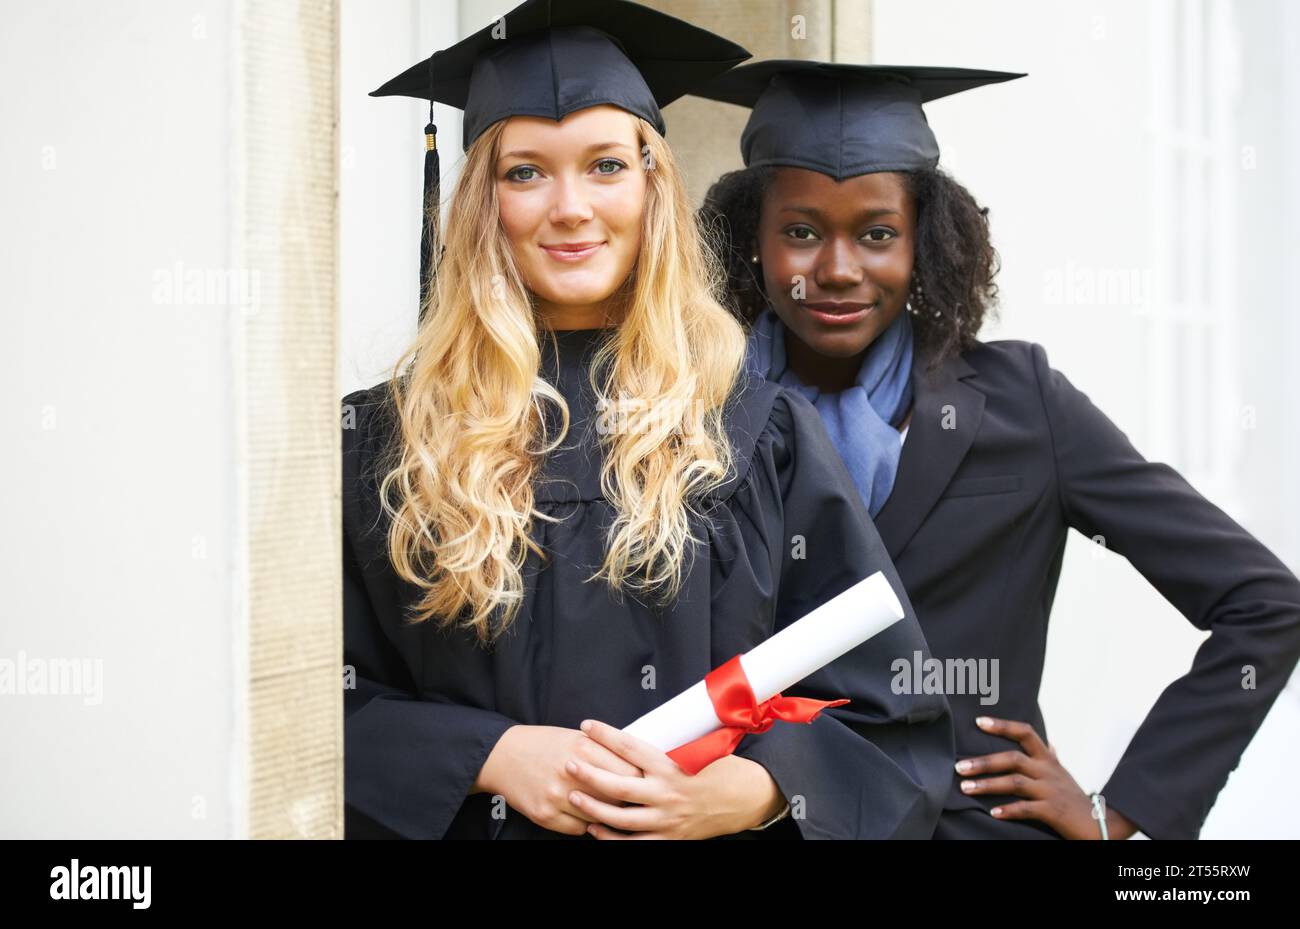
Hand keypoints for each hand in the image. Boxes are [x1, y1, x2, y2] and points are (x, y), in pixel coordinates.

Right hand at [473, 724, 643, 835]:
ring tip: (606, 805)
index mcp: (583, 748)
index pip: (628, 773)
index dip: (638, 779)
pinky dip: (585, 824)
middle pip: (617, 797)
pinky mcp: (545, 815)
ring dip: (606, 814)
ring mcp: (557, 796)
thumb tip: (638, 767)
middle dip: (626, 799)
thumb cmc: (544, 743)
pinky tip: (583, 812)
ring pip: (600, 817)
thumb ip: (605, 750)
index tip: (641, 781)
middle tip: (630, 798)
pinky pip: (578, 829)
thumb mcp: (576, 736)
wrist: (503, 755)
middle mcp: (570, 773)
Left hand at [566, 719, 785, 839]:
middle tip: (569, 763)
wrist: (744, 799)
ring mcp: (667, 819)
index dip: (605, 735)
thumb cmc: (719, 768)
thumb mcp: (697, 748)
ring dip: (593, 808)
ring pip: (620, 818)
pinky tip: (593, 829)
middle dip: (589, 774)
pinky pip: (634, 843)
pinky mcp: (670, 838)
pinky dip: (610, 838)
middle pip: (618, 785)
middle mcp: (667, 793)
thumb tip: (639, 728)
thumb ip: (666, 745)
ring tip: (573, 796)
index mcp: (672, 765)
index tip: (587, 725)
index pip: (630, 747)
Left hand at [956, 716, 1137, 839]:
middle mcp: (1048, 771)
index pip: (1025, 733)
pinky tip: (993, 812)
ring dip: (988, 785)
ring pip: (1015, 782)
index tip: (978, 721)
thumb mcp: (1064, 775)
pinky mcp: (1054, 812)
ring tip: (965, 788)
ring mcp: (1051, 791)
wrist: (1101, 823)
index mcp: (1047, 760)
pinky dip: (1009, 810)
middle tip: (959, 767)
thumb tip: (1050, 742)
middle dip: (984, 762)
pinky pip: (1027, 809)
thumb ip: (1052, 758)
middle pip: (1013, 758)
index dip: (1002, 725)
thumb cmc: (1075, 798)